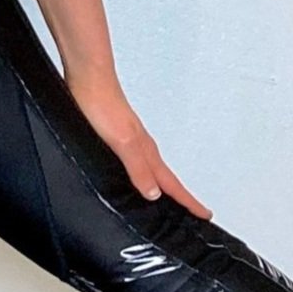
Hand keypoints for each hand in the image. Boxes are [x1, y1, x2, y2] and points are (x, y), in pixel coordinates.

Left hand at [68, 70, 213, 220]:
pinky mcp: (116, 134)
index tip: (205, 215)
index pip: (171, 183)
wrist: (88, 76)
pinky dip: (143, 173)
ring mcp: (130, 139)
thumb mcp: (121, 141)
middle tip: (195, 212)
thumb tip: (154, 194)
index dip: (188, 201)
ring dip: (163, 186)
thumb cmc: (102, 104)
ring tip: (170, 199)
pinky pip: (136, 161)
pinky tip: (135, 175)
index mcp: (145, 151)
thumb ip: (137, 167)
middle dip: (181, 197)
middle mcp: (141, 146)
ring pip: (152, 169)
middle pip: (166, 178)